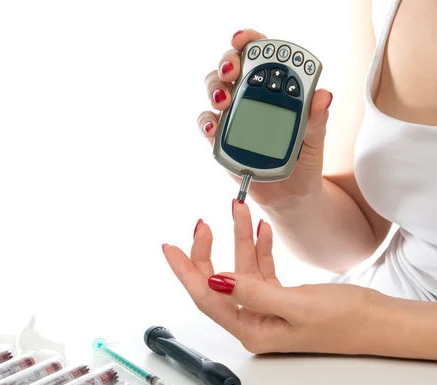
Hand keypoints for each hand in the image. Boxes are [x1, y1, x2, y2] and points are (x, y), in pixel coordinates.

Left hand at [162, 200, 378, 354]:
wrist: (378, 322)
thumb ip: (252, 292)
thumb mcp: (295, 306)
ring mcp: (266, 307)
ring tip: (238, 209)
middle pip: (218, 281)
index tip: (169, 248)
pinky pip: (261, 267)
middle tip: (201, 224)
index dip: (185, 270)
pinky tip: (259, 228)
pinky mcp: (280, 297)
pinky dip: (259, 247)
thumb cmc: (344, 322)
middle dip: (208, 250)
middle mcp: (254, 320)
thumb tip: (214, 280)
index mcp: (251, 329)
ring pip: (241, 268)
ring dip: (240, 238)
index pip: (206, 296)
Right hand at [197, 29, 332, 207]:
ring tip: (222, 100)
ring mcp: (233, 117)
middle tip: (232, 69)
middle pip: (230, 67)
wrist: (291, 197)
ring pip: (214, 90)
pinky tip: (212, 127)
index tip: (244, 40)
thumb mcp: (316, 139)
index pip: (260, 55)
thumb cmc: (305, 162)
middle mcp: (251, 97)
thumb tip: (323, 95)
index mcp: (275, 89)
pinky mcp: (221, 140)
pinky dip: (206, 122)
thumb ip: (316, 118)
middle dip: (227, 61)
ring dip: (214, 89)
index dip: (250, 41)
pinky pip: (207, 124)